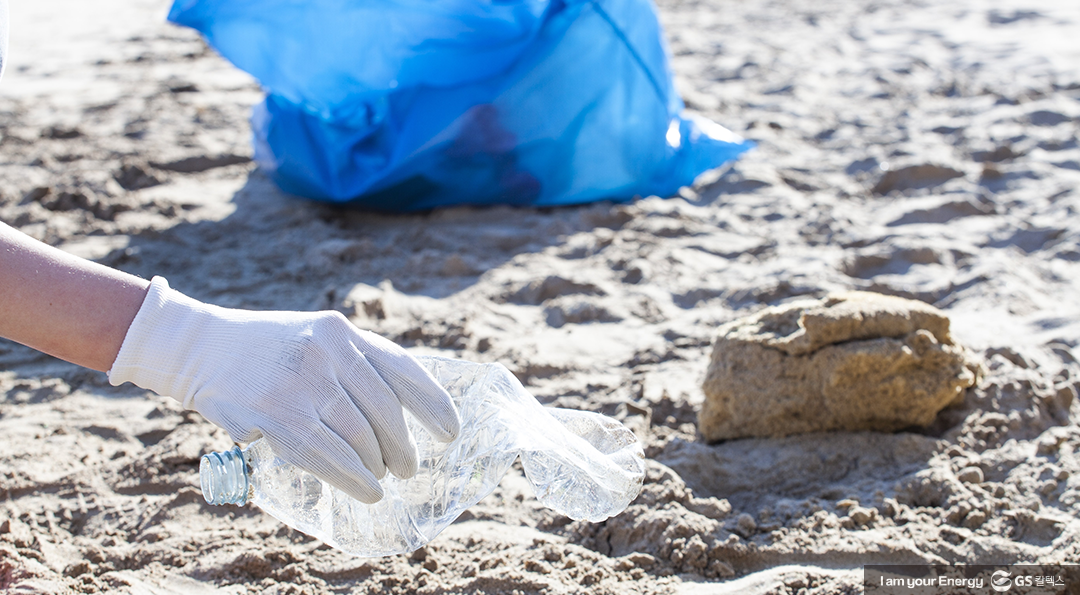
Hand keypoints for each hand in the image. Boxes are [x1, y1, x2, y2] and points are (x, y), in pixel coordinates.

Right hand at [108, 277, 459, 502]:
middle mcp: (328, 353)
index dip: (434, 405)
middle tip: (409, 466)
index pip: (403, 370)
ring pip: (361, 437)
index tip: (450, 432)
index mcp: (341, 332)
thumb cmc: (262, 349)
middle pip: (386, 411)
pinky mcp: (279, 416)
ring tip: (383, 478)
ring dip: (379, 465)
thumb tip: (400, 414)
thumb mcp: (314, 338)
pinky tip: (367, 490)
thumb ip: (353, 364)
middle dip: (404, 445)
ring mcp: (303, 384)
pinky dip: (355, 479)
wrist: (195, 346)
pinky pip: (330, 456)